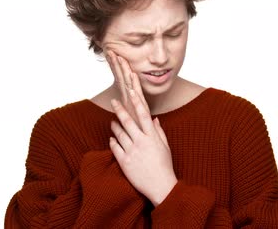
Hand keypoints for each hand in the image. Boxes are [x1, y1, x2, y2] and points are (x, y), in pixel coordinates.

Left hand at [105, 50, 177, 205]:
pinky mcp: (124, 162)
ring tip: (113, 121)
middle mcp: (141, 142)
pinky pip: (115, 147)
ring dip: (115, 125)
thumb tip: (153, 119)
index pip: (143, 114)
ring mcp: (132, 152)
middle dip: (120, 109)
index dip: (136, 101)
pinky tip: (112, 138)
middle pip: (128, 121)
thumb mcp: (165, 147)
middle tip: (114, 101)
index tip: (131, 91)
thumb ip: (159, 131)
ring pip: (119, 133)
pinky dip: (113, 141)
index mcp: (153, 137)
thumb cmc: (164, 166)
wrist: (161, 187)